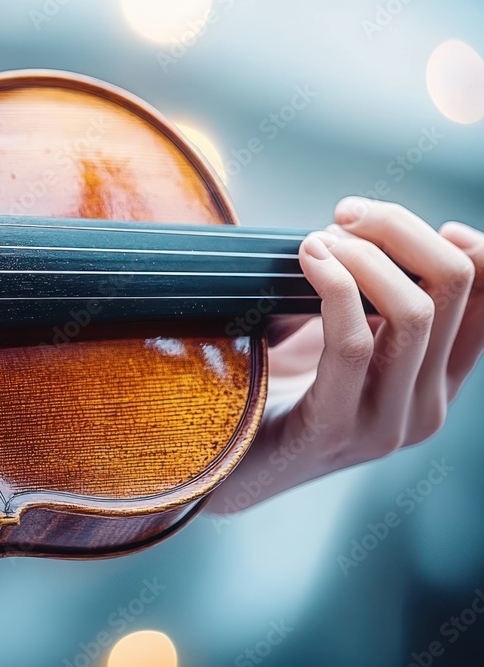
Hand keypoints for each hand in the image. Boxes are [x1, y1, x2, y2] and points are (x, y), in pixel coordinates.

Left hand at [208, 198, 483, 513]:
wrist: (227, 467)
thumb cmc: (278, 389)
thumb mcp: (340, 339)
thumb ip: (371, 301)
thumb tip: (368, 228)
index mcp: (439, 380)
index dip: (460, 241)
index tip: (391, 220)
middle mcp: (430, 405)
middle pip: (454, 285)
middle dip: (400, 229)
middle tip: (345, 214)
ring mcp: (388, 424)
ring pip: (412, 311)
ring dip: (364, 255)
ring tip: (318, 240)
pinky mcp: (337, 430)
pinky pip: (352, 345)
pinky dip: (335, 286)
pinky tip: (308, 259)